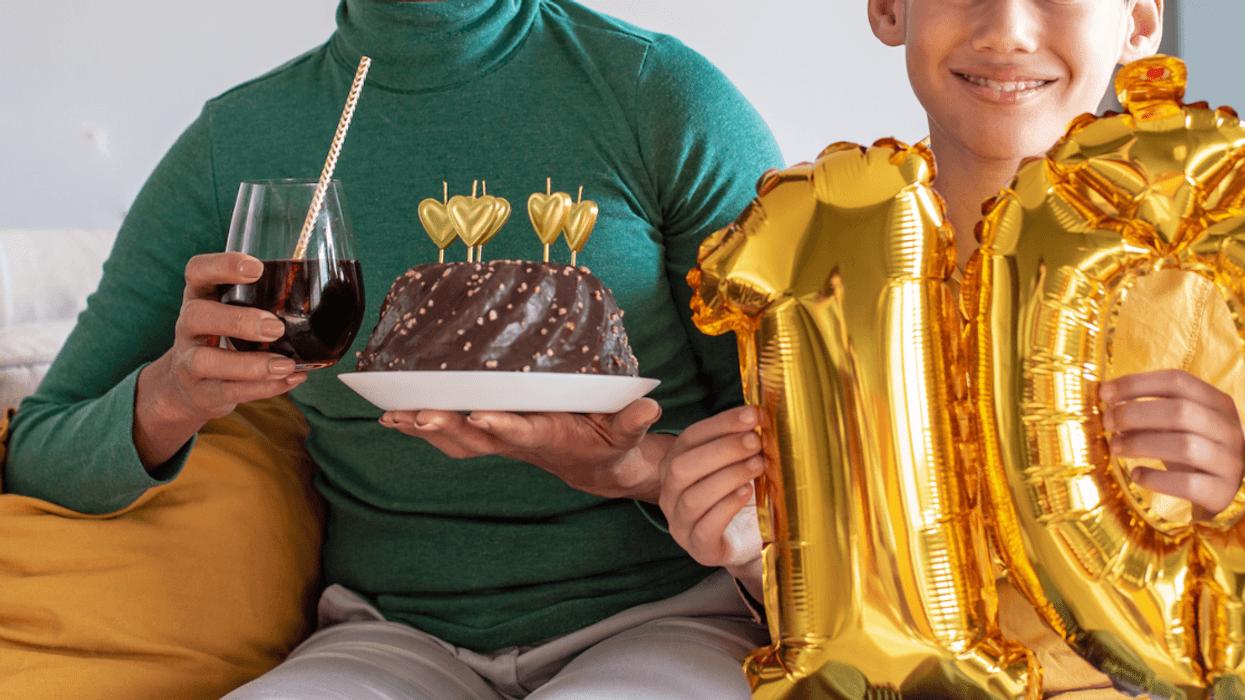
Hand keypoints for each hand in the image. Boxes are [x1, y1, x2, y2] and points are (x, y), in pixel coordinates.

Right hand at [135, 253, 305, 467]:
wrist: (188, 388)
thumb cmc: (224, 337)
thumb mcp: (233, 312)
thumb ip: (264, 300)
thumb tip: (328, 293)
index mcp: (200, 297)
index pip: (197, 271)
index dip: (221, 266)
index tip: (256, 269)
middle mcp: (188, 326)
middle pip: (196, 315)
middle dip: (238, 321)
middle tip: (276, 327)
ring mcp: (188, 361)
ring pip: (206, 361)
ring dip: (250, 364)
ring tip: (286, 364)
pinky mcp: (201, 392)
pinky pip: (227, 392)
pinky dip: (262, 388)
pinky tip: (290, 380)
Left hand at [379, 398, 666, 500]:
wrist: (596, 468)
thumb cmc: (612, 443)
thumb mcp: (628, 432)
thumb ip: (634, 420)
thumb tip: (651, 405)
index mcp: (551, 437)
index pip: (523, 432)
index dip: (502, 426)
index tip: (481, 416)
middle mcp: (519, 442)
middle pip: (477, 439)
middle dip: (447, 427)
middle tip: (417, 413)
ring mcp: (501, 442)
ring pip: (456, 441)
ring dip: (425, 430)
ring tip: (393, 415)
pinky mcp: (491, 436)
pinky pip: (451, 436)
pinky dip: (422, 428)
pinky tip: (394, 416)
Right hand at [659, 405, 764, 593]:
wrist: (740, 541)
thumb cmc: (735, 495)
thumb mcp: (733, 465)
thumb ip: (740, 443)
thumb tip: (760, 416)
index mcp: (674, 466)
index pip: (690, 438)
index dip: (721, 424)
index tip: (752, 415)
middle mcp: (670, 494)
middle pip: (683, 467)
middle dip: (723, 450)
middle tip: (756, 442)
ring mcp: (680, 524)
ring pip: (692, 498)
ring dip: (729, 477)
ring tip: (758, 465)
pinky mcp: (698, 548)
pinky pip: (704, 529)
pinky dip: (727, 507)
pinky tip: (746, 493)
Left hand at [1100, 369, 1244, 516]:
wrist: (1218, 490)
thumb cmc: (1190, 449)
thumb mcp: (1173, 426)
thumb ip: (1147, 414)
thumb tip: (1109, 407)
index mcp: (1217, 403)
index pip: (1177, 381)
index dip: (1136, 383)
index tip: (1104, 393)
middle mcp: (1228, 429)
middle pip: (1180, 411)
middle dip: (1135, 414)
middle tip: (1107, 423)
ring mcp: (1229, 462)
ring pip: (1185, 446)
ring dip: (1140, 444)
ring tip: (1115, 448)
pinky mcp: (1221, 492)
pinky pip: (1187, 484)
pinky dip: (1156, 479)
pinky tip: (1137, 475)